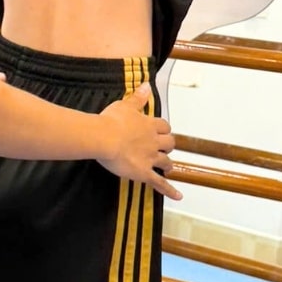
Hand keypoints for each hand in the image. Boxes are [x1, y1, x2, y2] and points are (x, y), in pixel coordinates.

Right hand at [97, 83, 181, 198]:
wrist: (103, 138)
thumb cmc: (110, 121)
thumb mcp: (124, 105)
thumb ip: (138, 98)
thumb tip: (147, 85)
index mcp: (149, 125)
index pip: (163, 125)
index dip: (163, 128)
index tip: (160, 130)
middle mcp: (153, 141)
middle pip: (169, 143)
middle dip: (168, 145)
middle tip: (164, 147)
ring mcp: (150, 158)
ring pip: (166, 161)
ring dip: (168, 163)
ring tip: (168, 167)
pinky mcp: (144, 172)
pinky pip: (159, 182)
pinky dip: (170, 190)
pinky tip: (178, 196)